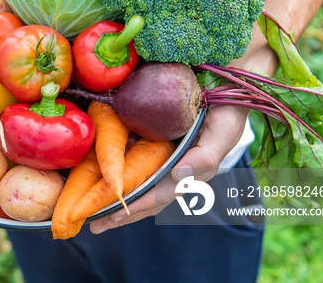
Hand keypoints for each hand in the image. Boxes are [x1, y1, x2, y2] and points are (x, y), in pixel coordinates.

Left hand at [89, 104, 248, 233]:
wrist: (226, 94)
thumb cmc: (227, 115)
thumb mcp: (222, 132)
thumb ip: (204, 156)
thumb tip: (180, 177)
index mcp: (190, 174)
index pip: (159, 195)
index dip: (137, 206)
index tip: (114, 215)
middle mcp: (175, 173)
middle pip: (146, 199)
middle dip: (121, 214)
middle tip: (95, 226)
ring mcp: (165, 163)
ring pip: (139, 187)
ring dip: (117, 202)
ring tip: (95, 216)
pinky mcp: (156, 150)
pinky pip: (135, 167)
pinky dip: (118, 177)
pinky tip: (99, 185)